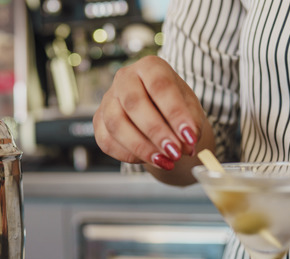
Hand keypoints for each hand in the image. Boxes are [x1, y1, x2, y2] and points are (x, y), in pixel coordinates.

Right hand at [93, 55, 212, 184]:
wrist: (159, 116)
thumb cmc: (175, 108)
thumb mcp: (191, 111)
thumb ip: (191, 125)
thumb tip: (186, 145)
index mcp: (150, 67)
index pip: (160, 86)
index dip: (175, 113)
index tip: (189, 136)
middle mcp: (125, 78)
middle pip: (134, 103)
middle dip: (156, 132)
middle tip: (175, 152)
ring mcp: (108, 100)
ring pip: (116, 124)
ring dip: (142, 147)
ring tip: (165, 161)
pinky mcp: (99, 122)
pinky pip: (108, 141)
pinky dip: (130, 155)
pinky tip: (149, 159)